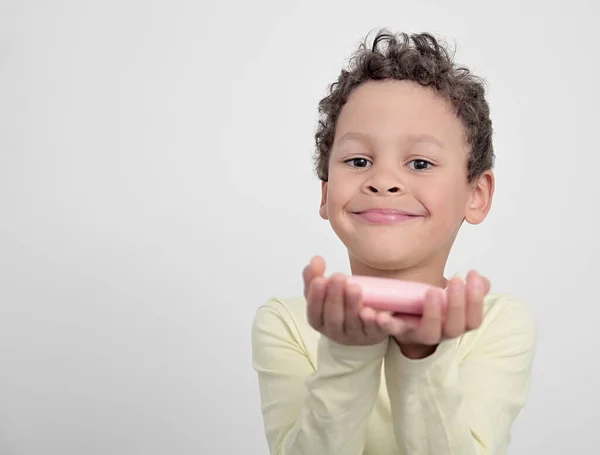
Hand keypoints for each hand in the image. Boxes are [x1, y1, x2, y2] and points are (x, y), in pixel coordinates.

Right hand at [303, 256, 388, 345]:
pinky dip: (379, 323)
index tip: (320, 280)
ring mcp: (356, 335)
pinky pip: (378, 330)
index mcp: (320, 321)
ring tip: (355, 288)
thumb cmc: (339, 305)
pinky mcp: (375, 334)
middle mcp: (336, 331)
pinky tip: (379, 314)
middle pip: (334, 318)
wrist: (362, 323)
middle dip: (335, 298)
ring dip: (353, 306)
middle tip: (339, 278)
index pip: (314, 312)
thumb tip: (316, 260)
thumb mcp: (324, 291)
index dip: (316, 297)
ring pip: (354, 324)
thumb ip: (315, 276)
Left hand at [370, 271, 490, 357]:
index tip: (472, 274)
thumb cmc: (431, 304)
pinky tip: (384, 312)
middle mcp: (440, 333)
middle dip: (457, 304)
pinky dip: (388, 323)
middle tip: (456, 280)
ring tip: (432, 292)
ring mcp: (419, 334)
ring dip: (433, 314)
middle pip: (455, 327)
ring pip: (429, 333)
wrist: (404, 317)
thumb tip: (482, 280)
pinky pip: (393, 330)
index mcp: (456, 324)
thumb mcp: (450, 294)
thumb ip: (469, 288)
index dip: (476, 299)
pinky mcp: (398, 331)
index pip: (473, 320)